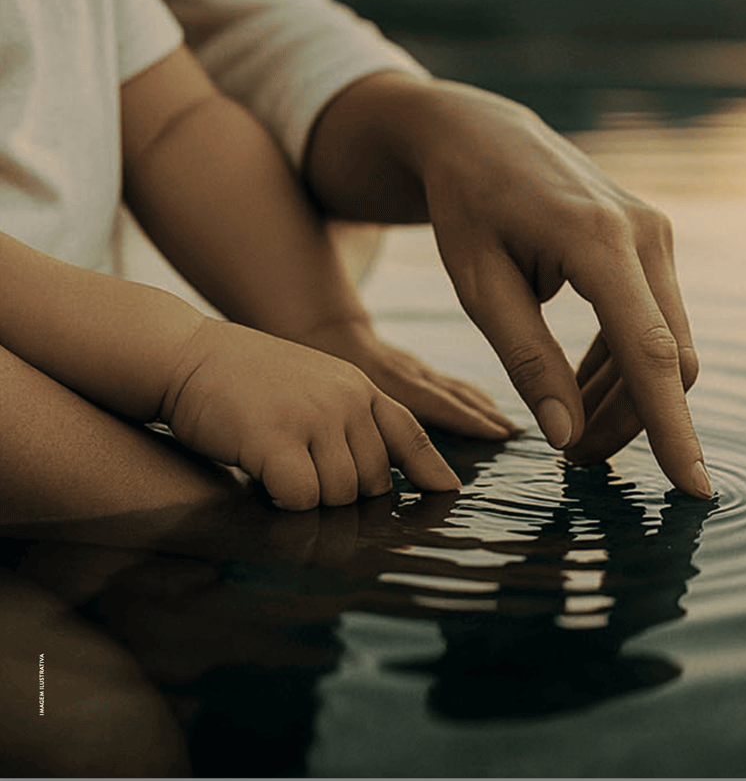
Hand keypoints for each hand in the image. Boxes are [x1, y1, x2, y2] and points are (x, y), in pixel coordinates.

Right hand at [159, 320, 461, 509]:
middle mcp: (346, 400)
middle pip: (374, 481)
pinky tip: (264, 484)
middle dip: (345, 495)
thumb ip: (348, 418)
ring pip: (340, 495)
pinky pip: (303, 498)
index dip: (432, 470)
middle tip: (304, 479)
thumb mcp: (312, 385)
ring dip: (312, 501)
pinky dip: (286, 503)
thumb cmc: (243, 379)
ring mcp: (314, 418)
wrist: (183, 354)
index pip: (410, 435)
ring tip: (279, 476)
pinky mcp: (275, 439)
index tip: (449, 491)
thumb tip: (377, 475)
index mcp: (360, 387)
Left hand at [310, 75, 710, 497]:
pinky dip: (625, 365)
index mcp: (599, 243)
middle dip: (632, 422)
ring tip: (573, 436)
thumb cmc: (467, 206)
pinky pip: (655, 323)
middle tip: (573, 463)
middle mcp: (645, 236)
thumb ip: (528, 362)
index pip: (651, 355)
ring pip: (666, 347)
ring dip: (627, 400)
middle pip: (666, 360)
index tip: (696, 489)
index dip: (673, 428)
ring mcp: (656, 237)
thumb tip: (568, 439)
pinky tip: (582, 386)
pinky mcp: (653, 243)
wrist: (481, 133)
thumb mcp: (479, 287)